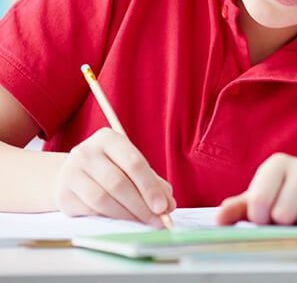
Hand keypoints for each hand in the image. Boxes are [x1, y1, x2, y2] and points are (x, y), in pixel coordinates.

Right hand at [54, 127, 174, 224]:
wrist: (73, 174)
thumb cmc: (110, 168)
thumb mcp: (131, 166)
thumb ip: (152, 182)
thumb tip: (168, 205)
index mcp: (108, 138)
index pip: (134, 163)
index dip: (150, 187)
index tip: (164, 207)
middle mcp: (86, 152)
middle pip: (118, 183)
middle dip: (141, 205)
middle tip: (156, 220)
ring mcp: (70, 173)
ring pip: (103, 199)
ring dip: (126, 215)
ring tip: (142, 223)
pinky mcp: (63, 194)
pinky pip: (90, 211)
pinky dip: (109, 219)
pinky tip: (122, 221)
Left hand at [217, 153, 296, 227]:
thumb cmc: (296, 199)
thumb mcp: (267, 201)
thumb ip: (241, 208)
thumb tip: (220, 218)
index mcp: (277, 165)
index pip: (258, 201)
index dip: (261, 219)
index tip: (268, 217)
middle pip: (283, 213)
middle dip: (287, 224)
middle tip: (293, 218)